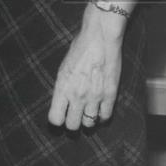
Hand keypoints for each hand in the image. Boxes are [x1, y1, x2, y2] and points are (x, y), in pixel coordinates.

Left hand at [48, 5, 123, 130]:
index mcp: (62, 88)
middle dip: (71, 123)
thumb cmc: (79, 49)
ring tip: (85, 112)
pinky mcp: (110, 95)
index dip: (56, 119)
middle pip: (72, 126)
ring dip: (86, 120)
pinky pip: (105, 116)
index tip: (58, 116)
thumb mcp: (62, 68)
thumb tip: (61, 102)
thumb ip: (62, 87)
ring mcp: (95, 97)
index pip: (55, 118)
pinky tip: (98, 110)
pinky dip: (101, 117)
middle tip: (72, 116)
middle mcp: (77, 96)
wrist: (99, 39)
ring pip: (89, 124)